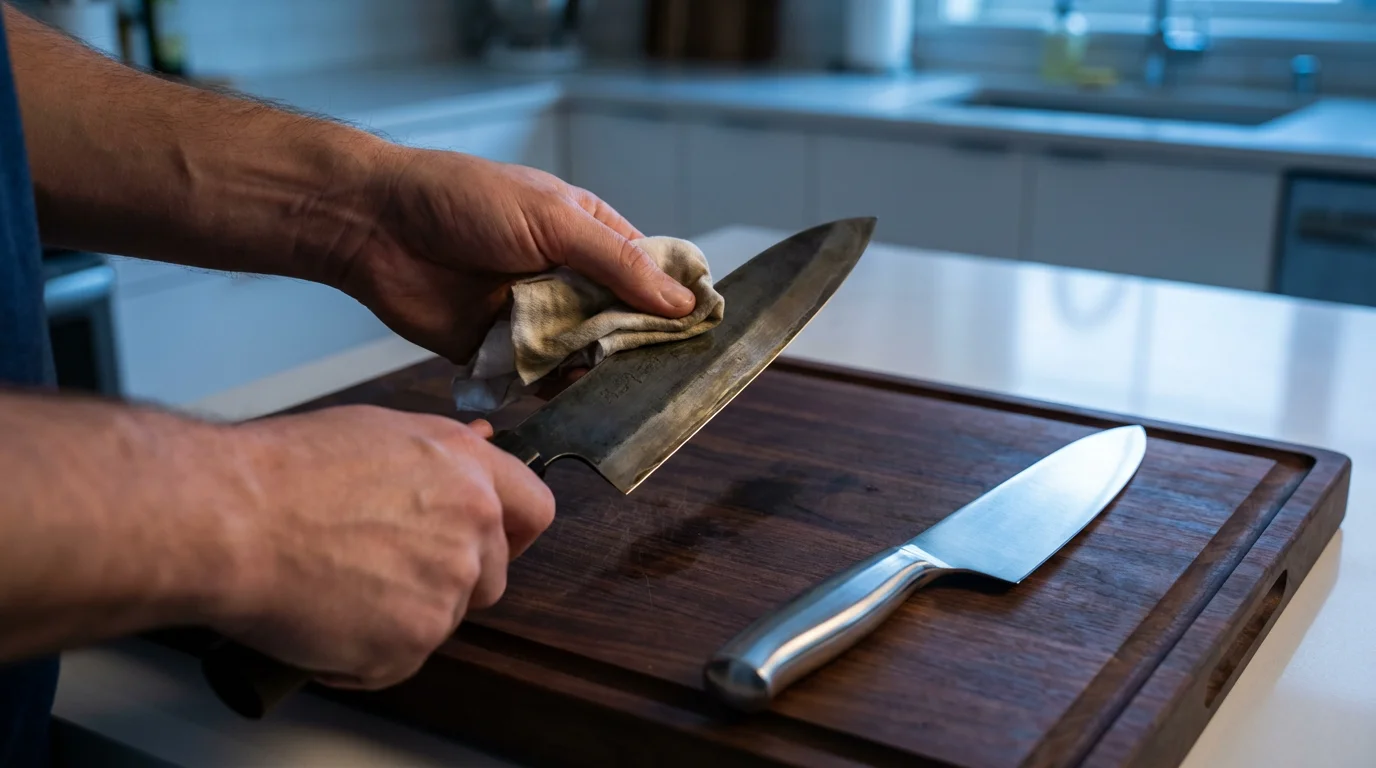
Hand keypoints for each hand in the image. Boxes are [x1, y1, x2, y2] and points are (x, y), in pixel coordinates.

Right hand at [214, 405, 552, 689]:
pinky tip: (320, 621)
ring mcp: (445, 589)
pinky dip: (361, 656)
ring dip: (401, 616)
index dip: (513, 532)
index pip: (534, 509)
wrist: (231, 518)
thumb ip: (439, 456)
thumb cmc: (285, 469)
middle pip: (492, 576)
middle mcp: (472, 527)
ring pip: (442, 620)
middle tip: (387, 571)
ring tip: (338, 589)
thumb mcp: (379, 431)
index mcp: (469, 469)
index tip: (491, 543)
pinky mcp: (410, 642)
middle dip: (450, 580)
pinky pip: (397, 662)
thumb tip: (469, 455)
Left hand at [337, 148, 696, 364]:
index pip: (650, 273)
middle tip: (664, 370)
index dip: (675, 301)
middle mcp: (568, 278)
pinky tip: (577, 397)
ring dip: (602, 369)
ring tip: (621, 385)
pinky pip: (545, 379)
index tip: (703, 332)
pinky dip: (561, 390)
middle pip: (625, 322)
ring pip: (589, 356)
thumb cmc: (463, 202)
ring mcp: (538, 316)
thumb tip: (681, 302)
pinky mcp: (504, 352)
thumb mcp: (553, 221)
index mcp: (588, 234)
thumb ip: (617, 265)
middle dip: (641, 344)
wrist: (378, 229)